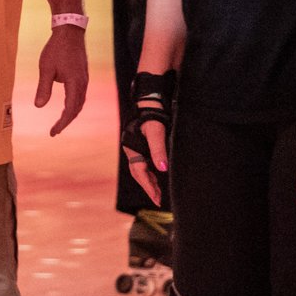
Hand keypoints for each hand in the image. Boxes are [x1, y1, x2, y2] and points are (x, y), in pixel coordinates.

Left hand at [34, 26, 88, 135]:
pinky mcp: (83, 75)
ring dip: (71, 113)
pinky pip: (80, 94)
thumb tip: (38, 106)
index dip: (62, 123)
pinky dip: (74, 104)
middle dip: (66, 121)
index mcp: (75, 83)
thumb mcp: (45, 69)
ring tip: (60, 122)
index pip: (70, 109)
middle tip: (55, 131)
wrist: (70, 32)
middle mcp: (83, 83)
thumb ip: (43, 88)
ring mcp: (84, 79)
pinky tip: (67, 106)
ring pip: (80, 102)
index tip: (53, 132)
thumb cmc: (56, 49)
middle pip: (77, 108)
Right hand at [120, 70, 172, 208]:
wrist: (150, 95)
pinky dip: (153, 168)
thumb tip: (163, 169)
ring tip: (159, 189)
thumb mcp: (156, 131)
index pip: (140, 173)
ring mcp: (138, 145)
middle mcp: (133, 148)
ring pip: (142, 167)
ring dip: (151, 178)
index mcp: (132, 149)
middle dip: (149, 186)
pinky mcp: (145, 140)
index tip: (158, 199)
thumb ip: (159, 149)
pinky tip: (159, 171)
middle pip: (139, 172)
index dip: (149, 187)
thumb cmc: (152, 112)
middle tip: (158, 199)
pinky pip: (147, 159)